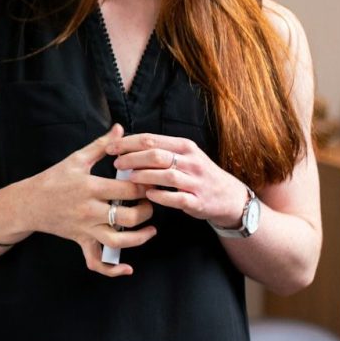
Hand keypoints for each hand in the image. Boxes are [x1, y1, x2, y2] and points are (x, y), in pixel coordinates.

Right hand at [31, 124, 155, 276]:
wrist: (29, 203)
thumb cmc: (53, 178)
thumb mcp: (76, 159)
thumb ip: (101, 145)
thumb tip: (120, 129)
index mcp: (90, 187)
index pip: (127, 190)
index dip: (145, 186)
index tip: (153, 181)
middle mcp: (89, 210)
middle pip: (128, 217)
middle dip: (147, 210)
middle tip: (151, 202)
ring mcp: (85, 229)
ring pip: (118, 242)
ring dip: (140, 238)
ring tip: (150, 229)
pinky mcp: (81, 241)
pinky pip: (97, 262)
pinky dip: (112, 270)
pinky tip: (127, 268)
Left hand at [106, 133, 248, 227]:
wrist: (228, 196)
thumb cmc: (198, 174)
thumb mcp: (184, 155)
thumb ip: (160, 150)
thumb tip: (127, 145)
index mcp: (184, 146)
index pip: (151, 139)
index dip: (128, 142)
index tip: (111, 147)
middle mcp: (191, 161)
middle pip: (156, 155)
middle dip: (132, 158)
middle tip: (117, 163)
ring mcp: (195, 181)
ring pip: (166, 175)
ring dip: (144, 176)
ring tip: (128, 178)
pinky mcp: (198, 201)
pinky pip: (177, 197)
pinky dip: (161, 196)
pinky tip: (148, 194)